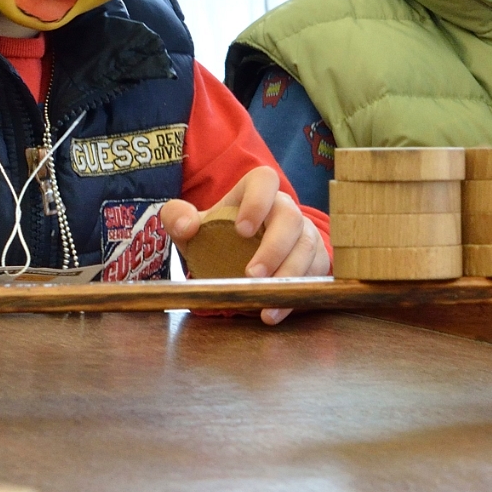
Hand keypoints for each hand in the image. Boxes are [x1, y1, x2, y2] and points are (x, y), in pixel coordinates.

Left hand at [161, 166, 329, 324]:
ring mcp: (304, 233)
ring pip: (307, 247)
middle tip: (252, 274)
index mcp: (255, 191)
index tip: (242, 230)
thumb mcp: (190, 227)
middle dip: (274, 248)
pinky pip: (314, 274)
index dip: (258, 201)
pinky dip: (295, 295)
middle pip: (291, 218)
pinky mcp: (314, 259)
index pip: (265, 180)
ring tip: (264, 300)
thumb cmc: (214, 237)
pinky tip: (274, 311)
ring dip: (288, 275)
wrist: (234, 261)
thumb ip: (177, 217)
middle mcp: (285, 209)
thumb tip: (187, 226)